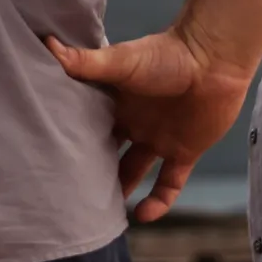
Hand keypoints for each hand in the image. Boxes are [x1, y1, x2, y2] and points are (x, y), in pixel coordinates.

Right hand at [45, 29, 251, 222]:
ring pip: (135, 172)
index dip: (73, 139)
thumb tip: (46, 45)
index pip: (89, 125)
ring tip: (99, 214)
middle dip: (93, 169)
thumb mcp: (120, 61)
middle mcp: (136, 122)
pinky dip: (158, 202)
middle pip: (109, 152)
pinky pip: (169, 184)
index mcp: (118, 101)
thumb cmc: (166, 54)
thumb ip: (85, 62)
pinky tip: (142, 216)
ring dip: (121, 190)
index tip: (49, 158)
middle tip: (69, 193)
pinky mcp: (185, 152)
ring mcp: (160, 138)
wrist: (214, 58)